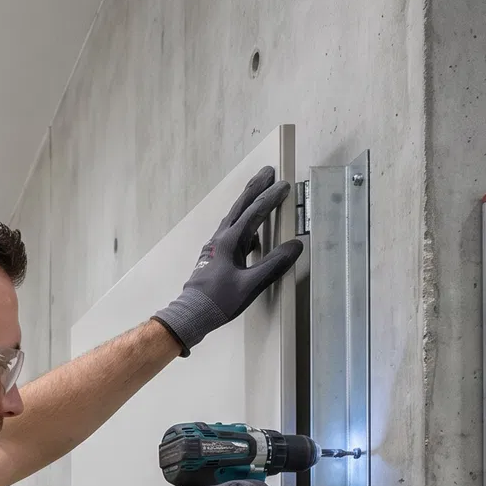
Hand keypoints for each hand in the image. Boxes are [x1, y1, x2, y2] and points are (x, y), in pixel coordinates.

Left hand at [152, 166, 305, 354]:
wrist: (191, 315)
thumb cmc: (219, 301)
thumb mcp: (251, 285)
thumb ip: (273, 264)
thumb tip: (295, 246)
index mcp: (229, 242)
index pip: (253, 213)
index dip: (270, 198)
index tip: (284, 185)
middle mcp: (220, 239)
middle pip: (240, 207)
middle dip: (255, 188)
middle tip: (268, 171)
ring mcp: (215, 247)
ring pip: (233, 217)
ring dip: (247, 203)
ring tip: (260, 193)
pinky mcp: (213, 256)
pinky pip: (231, 232)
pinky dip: (243, 223)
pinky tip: (252, 234)